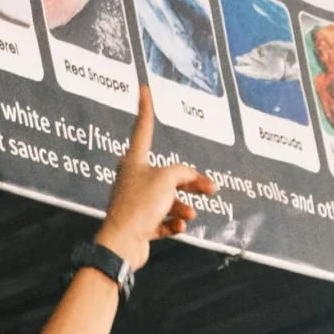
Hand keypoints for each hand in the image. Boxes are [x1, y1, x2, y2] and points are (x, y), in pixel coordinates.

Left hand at [96, 88, 216, 274]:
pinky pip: (162, 221)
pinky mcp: (140, 225)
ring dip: (182, 206)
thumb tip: (190, 176)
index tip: (144, 88)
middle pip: (167, 175)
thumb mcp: (166, 180)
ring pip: (167, 200)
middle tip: (211, 187)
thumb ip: (182, 172)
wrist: (123, 244)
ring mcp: (136, 203)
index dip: (145, 108)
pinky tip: (179, 226)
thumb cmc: (139, 205)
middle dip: (190, 182)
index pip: (143, 128)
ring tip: (190, 214)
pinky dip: (173, 223)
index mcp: (134, 161)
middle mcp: (133, 179)